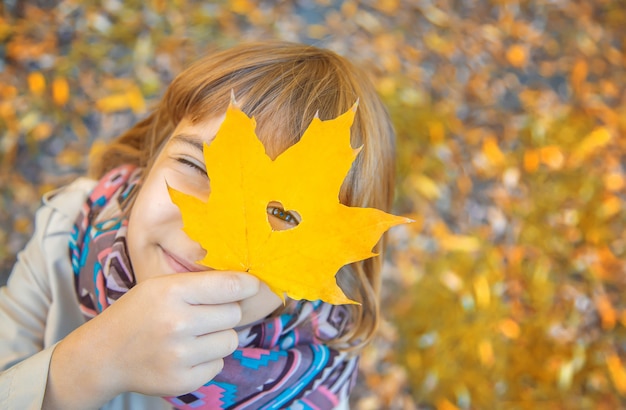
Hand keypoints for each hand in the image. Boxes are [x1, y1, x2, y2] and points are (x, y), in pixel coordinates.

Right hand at [43, 271, 258, 408]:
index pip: (229, 286)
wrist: (104, 355)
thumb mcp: (161, 286)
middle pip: (233, 314)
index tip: (253, 285)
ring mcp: (179, 355)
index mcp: (171, 292)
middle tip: (204, 314)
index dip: (247, 285)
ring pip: (230, 341)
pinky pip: (219, 365)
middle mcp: (176, 323)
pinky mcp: (181, 381)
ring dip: (219, 337)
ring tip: (194, 335)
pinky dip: (208, 360)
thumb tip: (247, 283)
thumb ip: (200, 283)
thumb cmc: (139, 313)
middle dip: (225, 312)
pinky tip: (186, 354)